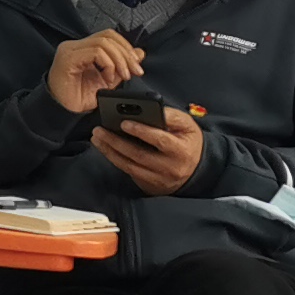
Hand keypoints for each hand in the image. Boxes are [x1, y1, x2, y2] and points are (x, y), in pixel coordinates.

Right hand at [44, 30, 144, 115]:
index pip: (108, 36)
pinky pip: (96, 53)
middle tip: (135, 71)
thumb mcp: (108, 80)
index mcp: (82, 48)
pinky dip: (108, 64)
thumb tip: (140, 53)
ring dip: (119, 60)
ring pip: (103, 43)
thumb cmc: (79, 98)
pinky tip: (107, 78)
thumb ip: (122, 66)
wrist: (62, 112)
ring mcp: (70, 50)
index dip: (126, 46)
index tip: (137, 65)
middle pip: (108, 36)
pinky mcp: (68, 58)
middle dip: (126, 54)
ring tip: (123, 76)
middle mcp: (74, 45)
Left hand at [91, 105, 205, 197]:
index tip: (124, 122)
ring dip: (110, 151)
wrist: (197, 170)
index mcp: (180, 150)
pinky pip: (128, 172)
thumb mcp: (187, 126)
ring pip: (129, 166)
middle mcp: (168, 167)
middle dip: (116, 142)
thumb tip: (148, 109)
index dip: (141, 131)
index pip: (160, 140)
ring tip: (97, 138)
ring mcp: (157, 179)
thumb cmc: (189, 143)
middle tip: (99, 130)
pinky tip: (106, 149)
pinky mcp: (149, 185)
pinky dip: (115, 160)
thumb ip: (171, 116)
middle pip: (138, 155)